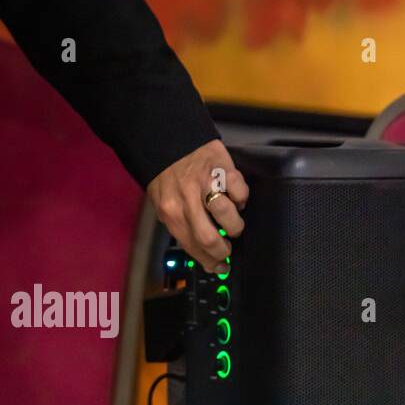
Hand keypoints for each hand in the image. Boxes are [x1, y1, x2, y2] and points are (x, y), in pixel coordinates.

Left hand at [146, 139, 249, 274]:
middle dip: (224, 250)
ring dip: (235, 225)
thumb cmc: (166, 172)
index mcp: (169, 211)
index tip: (220, 267)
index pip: (191, 246)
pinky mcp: (222, 169)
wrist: (166, 138)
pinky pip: (241, 193)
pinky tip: (234, 196)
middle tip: (228, 249)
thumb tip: (201, 252)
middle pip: (210, 239)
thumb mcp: (162, 201)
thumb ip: (180, 224)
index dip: (209, 262)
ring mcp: (205, 184)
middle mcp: (186, 200)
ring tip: (231, 221)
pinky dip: (241, 198)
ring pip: (229, 218)